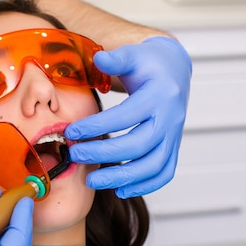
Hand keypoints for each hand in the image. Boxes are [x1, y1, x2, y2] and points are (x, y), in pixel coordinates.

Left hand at [65, 36, 190, 197]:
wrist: (173, 70)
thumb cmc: (147, 63)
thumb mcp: (132, 55)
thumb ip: (115, 58)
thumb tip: (99, 58)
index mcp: (159, 95)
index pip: (127, 115)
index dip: (98, 126)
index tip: (72, 132)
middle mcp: (171, 118)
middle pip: (140, 144)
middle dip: (105, 154)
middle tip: (76, 156)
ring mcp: (174, 135)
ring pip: (154, 165)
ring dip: (123, 177)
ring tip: (93, 181)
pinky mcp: (172, 147)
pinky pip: (164, 173)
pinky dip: (145, 186)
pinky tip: (120, 190)